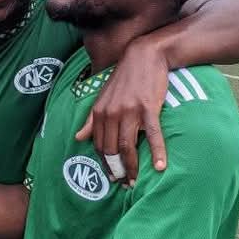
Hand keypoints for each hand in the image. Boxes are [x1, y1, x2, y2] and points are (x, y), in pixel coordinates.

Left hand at [76, 40, 167, 184]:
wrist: (145, 55)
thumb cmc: (125, 77)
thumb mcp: (103, 96)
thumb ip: (91, 119)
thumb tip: (77, 138)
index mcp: (99, 112)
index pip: (99, 145)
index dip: (104, 163)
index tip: (112, 176)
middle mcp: (111, 113)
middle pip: (112, 149)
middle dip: (117, 169)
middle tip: (124, 183)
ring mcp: (130, 111)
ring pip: (128, 146)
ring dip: (132, 167)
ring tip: (135, 181)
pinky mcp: (149, 108)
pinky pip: (153, 134)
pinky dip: (157, 152)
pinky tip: (160, 166)